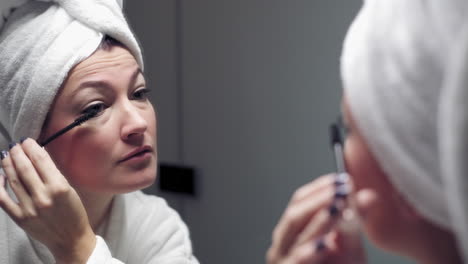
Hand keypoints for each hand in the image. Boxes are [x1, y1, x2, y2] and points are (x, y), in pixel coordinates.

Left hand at [0, 138, 95, 263]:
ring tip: (6, 155)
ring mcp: (30, 208)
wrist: (71, 239)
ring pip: (13, 180)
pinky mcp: (20, 218)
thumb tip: (38, 157)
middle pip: (24, 167)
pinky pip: (3, 199)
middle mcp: (43, 196)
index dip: (31, 147)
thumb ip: (53, 175)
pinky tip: (1, 175)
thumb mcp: (70, 190)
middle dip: (17, 152)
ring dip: (8, 164)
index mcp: (59, 187)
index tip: (27, 141)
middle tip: (15, 145)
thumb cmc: (73, 213)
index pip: (40, 160)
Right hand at [266, 174, 365, 263]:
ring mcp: (283, 260)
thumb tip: (369, 195)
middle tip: (341, 191)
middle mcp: (283, 243)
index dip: (319, 187)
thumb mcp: (350, 246)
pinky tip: (328, 243)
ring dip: (317, 219)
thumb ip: (356, 220)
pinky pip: (297, 260)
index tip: (341, 179)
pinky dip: (312, 251)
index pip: (299, 200)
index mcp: (294, 229)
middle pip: (294, 213)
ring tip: (337, 208)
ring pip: (294, 233)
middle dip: (319, 199)